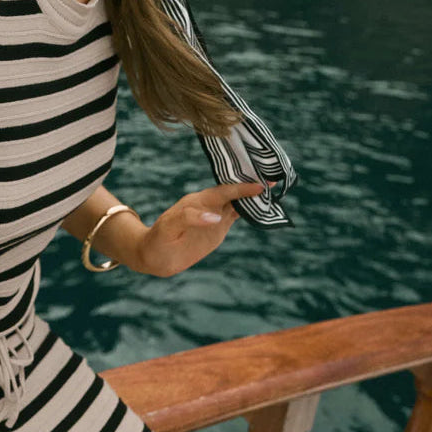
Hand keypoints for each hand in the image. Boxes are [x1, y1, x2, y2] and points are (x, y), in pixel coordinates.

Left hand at [135, 181, 271, 276]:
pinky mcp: (219, 228)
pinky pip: (238, 216)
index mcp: (197, 201)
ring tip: (276, 188)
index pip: (223, 191)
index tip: (258, 186)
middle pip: (234, 192)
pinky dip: (252, 211)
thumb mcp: (169, 227)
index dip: (240, 188)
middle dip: (252, 184)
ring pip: (239, 202)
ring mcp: (215, 216)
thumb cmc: (158, 238)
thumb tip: (216, 217)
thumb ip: (190, 218)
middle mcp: (209, 205)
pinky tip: (266, 208)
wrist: (155, 255)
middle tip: (276, 176)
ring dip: (255, 196)